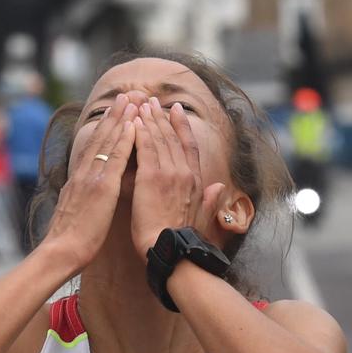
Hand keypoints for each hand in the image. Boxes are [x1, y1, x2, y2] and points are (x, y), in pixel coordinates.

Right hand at [37, 92, 136, 270]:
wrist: (60, 252)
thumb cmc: (69, 241)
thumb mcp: (74, 212)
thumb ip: (81, 198)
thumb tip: (85, 193)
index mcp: (79, 179)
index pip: (94, 148)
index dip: (106, 128)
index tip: (115, 111)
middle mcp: (84, 173)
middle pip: (101, 138)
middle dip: (114, 115)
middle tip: (126, 94)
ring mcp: (91, 178)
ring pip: (107, 142)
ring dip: (120, 119)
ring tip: (131, 99)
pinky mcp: (100, 187)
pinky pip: (114, 159)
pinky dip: (123, 140)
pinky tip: (132, 126)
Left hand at [129, 99, 223, 254]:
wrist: (172, 251)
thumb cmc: (183, 240)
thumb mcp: (202, 217)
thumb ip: (210, 199)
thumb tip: (219, 187)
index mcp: (196, 181)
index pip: (189, 146)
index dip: (182, 126)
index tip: (175, 110)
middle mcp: (184, 173)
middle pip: (171, 137)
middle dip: (160, 116)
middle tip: (151, 101)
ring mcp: (168, 173)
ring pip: (158, 139)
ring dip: (148, 119)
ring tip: (140, 105)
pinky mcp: (150, 178)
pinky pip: (144, 148)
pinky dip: (139, 133)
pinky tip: (132, 122)